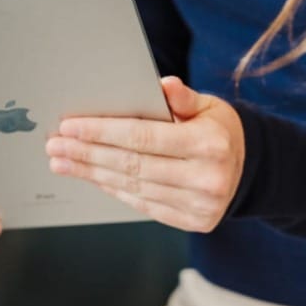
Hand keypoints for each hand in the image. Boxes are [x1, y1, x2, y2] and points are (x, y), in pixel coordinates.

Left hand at [46, 76, 244, 232]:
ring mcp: (200, 204)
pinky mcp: (192, 221)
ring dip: (92, 173)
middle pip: (131, 164)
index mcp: (209, 144)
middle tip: (55, 146)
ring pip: (132, 187)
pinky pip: (142, 204)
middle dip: (87, 154)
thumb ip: (183, 97)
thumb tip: (163, 84)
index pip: (143, 137)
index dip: (102, 132)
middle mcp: (206, 178)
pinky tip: (91, 177)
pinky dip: (113, 189)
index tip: (70, 127)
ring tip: (63, 162)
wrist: (249, 169)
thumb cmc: (219, 131)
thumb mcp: (209, 106)